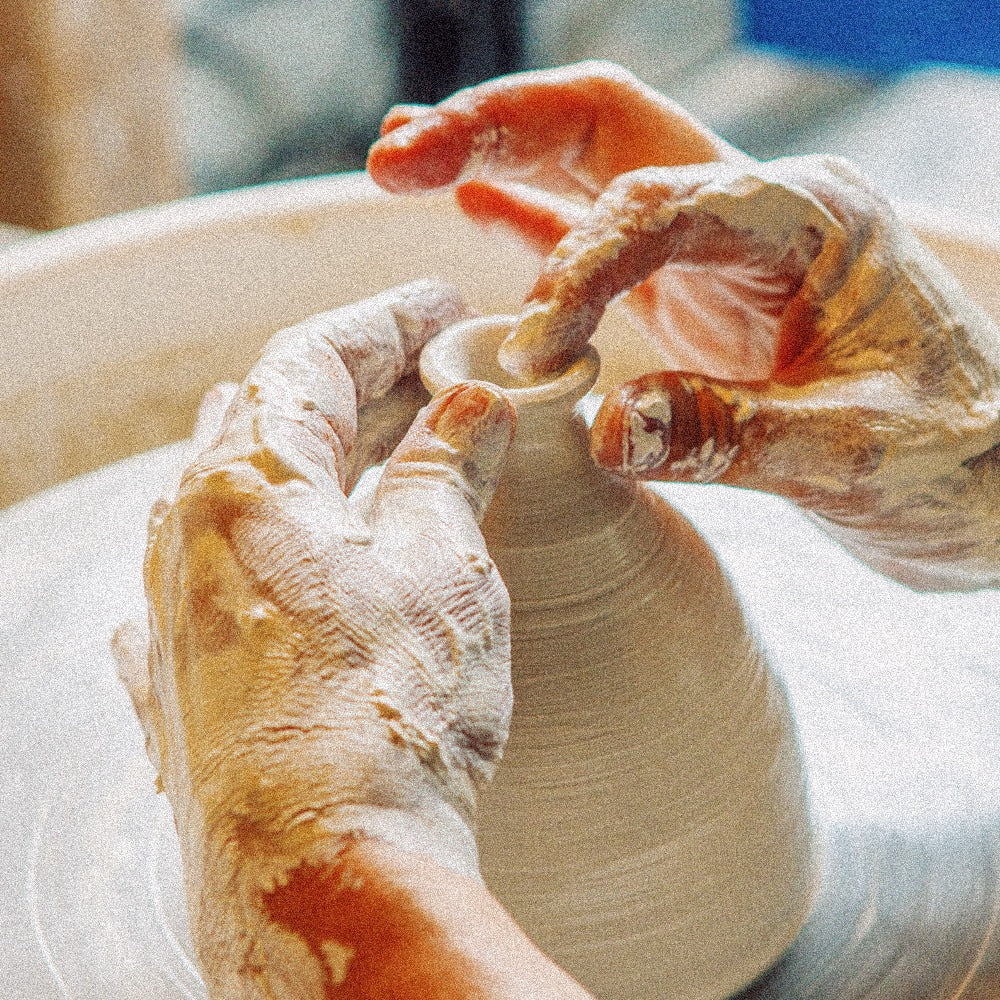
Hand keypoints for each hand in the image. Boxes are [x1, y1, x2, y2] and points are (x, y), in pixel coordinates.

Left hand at [113, 280, 517, 997]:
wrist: (317, 870)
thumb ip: (448, 473)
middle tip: (428, 375)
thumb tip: (472, 412)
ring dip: (312, 464)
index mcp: (244, 482)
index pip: (311, 359)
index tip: (437, 307)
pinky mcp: (178, 685)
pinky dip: (264, 549)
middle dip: (355, 389)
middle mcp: (187, 535)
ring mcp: (173, 612)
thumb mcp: (441, 567)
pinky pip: (209, 583)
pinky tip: (285, 561)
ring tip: (377, 453)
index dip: (383, 323)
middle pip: (270, 420)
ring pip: (237, 497)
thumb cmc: (382, 711)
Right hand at [369, 64, 999, 590]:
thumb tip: (606, 425)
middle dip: (500, 128)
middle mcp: (761, 212)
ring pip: (595, 169)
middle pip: (611, 131)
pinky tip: (474, 206)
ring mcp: (723, 250)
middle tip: (400, 155)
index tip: (530, 349)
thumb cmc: (956, 459)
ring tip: (403, 158)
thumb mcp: (860, 458)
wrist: (992, 477)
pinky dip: (535, 218)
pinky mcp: (699, 295)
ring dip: (499, 153)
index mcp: (810, 222)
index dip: (576, 266)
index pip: (659, 205)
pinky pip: (604, 236)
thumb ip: (736, 439)